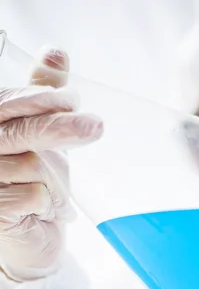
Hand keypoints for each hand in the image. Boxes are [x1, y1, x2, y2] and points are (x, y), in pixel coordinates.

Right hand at [0, 47, 102, 281]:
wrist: (34, 236)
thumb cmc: (36, 182)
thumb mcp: (43, 134)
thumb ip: (44, 94)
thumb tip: (56, 51)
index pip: (13, 102)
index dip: (45, 99)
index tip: (75, 101)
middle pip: (22, 130)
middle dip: (60, 127)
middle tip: (96, 126)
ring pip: (33, 166)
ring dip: (56, 183)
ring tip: (54, 196)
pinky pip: (35, 196)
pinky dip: (49, 205)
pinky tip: (44, 212)